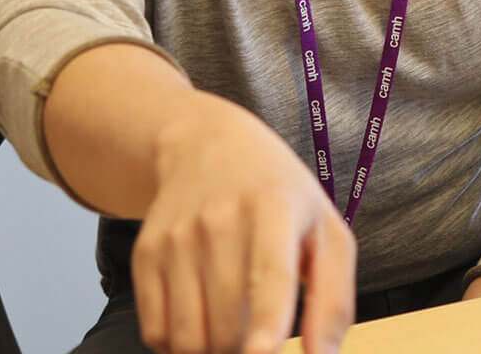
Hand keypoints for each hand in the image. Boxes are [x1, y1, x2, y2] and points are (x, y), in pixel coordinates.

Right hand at [134, 94, 354, 353]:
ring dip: (212, 353)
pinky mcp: (145, 253)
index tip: (262, 353)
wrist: (208, 146)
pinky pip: (155, 332)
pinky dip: (179, 346)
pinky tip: (201, 321)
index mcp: (274, 209)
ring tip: (232, 332)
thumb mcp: (327, 232)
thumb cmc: (280, 197)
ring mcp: (176, 238)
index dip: (268, 320)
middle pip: (227, 324)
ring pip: (188, 338)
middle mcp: (219, 220)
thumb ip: (335, 299)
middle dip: (246, 353)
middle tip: (260, 338)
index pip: (269, 273)